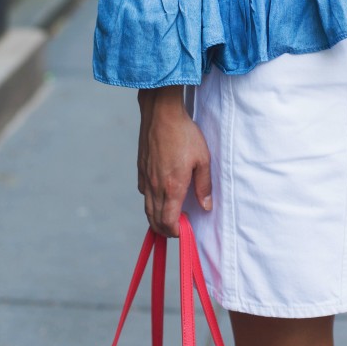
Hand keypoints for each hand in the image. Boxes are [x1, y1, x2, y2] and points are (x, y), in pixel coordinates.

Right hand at [137, 86, 211, 236]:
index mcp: (172, 187)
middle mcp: (155, 186)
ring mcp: (146, 178)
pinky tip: (159, 195)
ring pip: (147, 208)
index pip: (168, 221)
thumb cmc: (185, 134)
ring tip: (168, 218)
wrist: (162, 114)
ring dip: (156, 218)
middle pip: (155, 219)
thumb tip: (206, 206)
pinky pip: (143, 193)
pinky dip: (150, 201)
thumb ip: (204, 186)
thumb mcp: (203, 159)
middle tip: (177, 228)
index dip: (176, 231)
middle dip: (165, 230)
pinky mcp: (141, 169)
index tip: (185, 230)